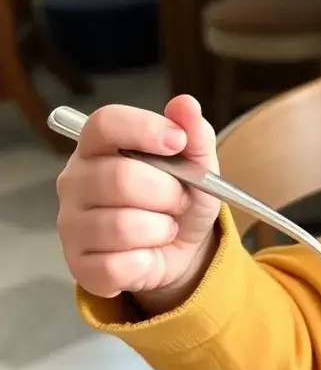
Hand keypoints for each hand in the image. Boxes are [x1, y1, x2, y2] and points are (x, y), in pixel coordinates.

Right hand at [56, 95, 221, 306]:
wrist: (182, 252)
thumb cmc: (181, 201)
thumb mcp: (199, 167)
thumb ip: (194, 136)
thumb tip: (186, 104)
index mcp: (98, 147)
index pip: (104, 123)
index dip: (143, 129)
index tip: (178, 142)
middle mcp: (75, 181)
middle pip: (120, 177)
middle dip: (167, 192)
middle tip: (179, 201)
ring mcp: (71, 224)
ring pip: (123, 225)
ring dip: (161, 229)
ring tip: (165, 228)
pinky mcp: (80, 265)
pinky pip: (119, 265)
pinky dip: (147, 262)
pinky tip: (147, 255)